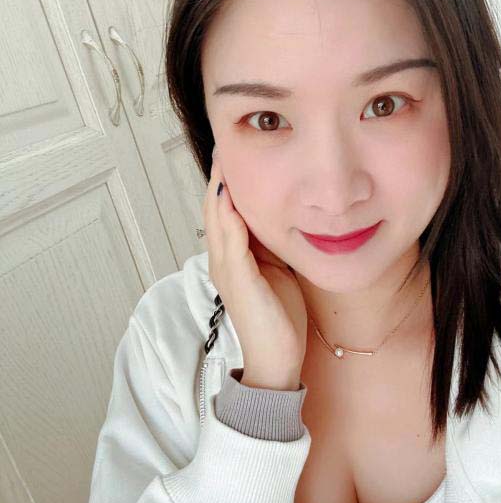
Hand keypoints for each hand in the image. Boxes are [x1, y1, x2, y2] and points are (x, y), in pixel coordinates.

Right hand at [201, 147, 307, 388]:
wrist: (276, 360)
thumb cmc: (279, 317)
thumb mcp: (278, 271)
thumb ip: (271, 246)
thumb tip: (282, 217)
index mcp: (234, 256)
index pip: (225, 210)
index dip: (228, 180)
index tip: (235, 150)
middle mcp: (223, 260)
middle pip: (215, 208)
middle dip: (220, 175)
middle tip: (225, 141)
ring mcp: (227, 270)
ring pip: (217, 220)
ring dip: (220, 188)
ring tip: (224, 157)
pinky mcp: (238, 281)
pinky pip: (230, 243)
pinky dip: (229, 218)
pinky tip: (231, 196)